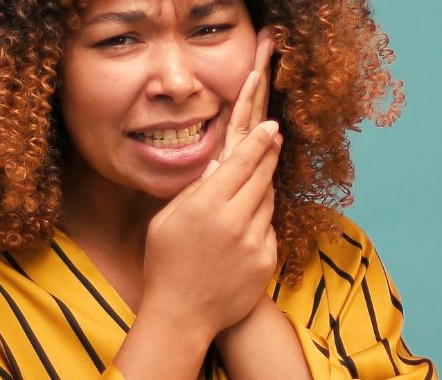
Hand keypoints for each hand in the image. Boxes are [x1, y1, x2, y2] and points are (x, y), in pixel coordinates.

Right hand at [139, 28, 283, 335]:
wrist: (181, 316)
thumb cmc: (165, 265)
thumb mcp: (166, 221)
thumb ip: (193, 190)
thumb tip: (218, 165)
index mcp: (205, 205)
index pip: (242, 161)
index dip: (260, 140)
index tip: (272, 125)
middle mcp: (234, 220)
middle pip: (262, 175)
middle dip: (270, 153)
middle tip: (277, 137)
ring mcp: (253, 242)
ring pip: (268, 201)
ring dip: (264, 187)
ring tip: (256, 181)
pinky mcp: (265, 261)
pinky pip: (268, 229)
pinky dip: (260, 222)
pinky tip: (246, 226)